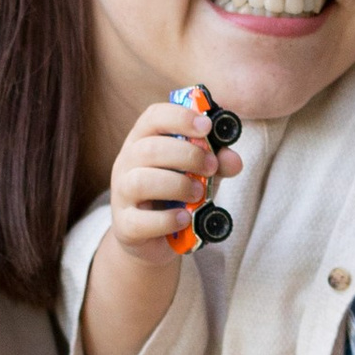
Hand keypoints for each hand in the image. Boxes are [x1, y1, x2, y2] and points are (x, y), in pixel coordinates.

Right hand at [106, 93, 240, 253]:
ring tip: (199, 193)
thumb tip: (233, 160)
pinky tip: (185, 218)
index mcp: (143, 140)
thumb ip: (217, 163)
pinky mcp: (125, 225)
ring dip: (178, 185)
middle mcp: (127, 163)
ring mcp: (121, 194)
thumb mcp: (200, 173)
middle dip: (188, 155)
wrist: (152, 237)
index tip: (207, 126)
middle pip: (150, 149)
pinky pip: (142, 221)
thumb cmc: (175, 195)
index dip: (180, 117)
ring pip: (142, 182)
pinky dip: (168, 219)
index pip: (154, 117)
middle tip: (211, 166)